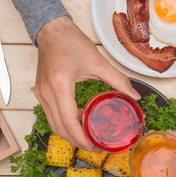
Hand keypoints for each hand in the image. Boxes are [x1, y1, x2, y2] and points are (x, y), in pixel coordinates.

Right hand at [34, 16, 138, 150]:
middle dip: (76, 141)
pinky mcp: (40, 93)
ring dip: (69, 133)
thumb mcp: (98, 61)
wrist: (51, 30)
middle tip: (94, 146)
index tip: (95, 146)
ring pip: (53, 124)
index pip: (68, 122)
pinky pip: (51, 115)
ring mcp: (40, 94)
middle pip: (59, 128)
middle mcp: (46, 93)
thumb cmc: (71, 42)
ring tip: (88, 136)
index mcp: (60, 85)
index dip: (82, 139)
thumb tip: (135, 96)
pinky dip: (64, 122)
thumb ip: (118, 80)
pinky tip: (79, 118)